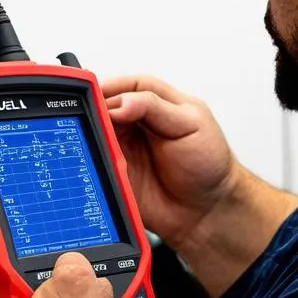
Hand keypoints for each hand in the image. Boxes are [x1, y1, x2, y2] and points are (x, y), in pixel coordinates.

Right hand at [101, 75, 238, 251]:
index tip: (95, 93)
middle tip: (88, 118)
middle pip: (105, 109)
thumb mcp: (190, 124)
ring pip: (96, 134)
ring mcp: (124, 148)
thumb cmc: (209, 164)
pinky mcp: (115, 173)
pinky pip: (95, 164)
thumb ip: (155, 107)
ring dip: (89, 136)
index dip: (110, 87)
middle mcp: (137, 124)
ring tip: (91, 141)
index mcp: (156, 104)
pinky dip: (89, 162)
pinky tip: (91, 162)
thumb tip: (120, 102)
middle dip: (94, 111)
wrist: (208, 211)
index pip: (127, 87)